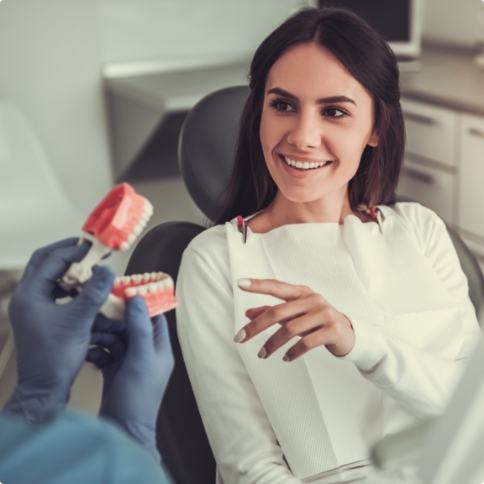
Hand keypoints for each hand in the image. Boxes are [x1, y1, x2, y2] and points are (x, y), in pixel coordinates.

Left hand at [4, 238, 113, 421]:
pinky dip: (69, 285)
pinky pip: (53, 292)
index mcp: (29, 295)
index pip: (51, 260)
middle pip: (44, 263)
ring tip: (90, 265)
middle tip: (89, 249)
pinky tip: (85, 288)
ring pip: (48, 277)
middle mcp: (26, 297)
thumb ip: (94, 292)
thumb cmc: (57, 355)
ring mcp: (31, 307)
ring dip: (68, 269)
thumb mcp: (79, 320)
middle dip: (67, 254)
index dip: (74, 251)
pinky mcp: (39, 317)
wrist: (44, 387)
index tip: (96, 247)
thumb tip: (108, 269)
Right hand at [86, 296, 173, 460]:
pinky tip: (87, 353)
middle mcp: (146, 353)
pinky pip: (105, 353)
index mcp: (159, 348)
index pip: (153, 318)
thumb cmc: (137, 395)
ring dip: (102, 335)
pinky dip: (96, 351)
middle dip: (114, 321)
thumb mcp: (141, 358)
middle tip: (96, 315)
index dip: (139, 304)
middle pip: (130, 327)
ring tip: (88, 335)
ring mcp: (129, 363)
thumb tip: (138, 297)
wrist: (123, 431)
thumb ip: (140, 328)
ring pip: (116, 339)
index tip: (121, 292)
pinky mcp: (114, 372)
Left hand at [233, 278, 354, 360]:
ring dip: (272, 344)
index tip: (240, 283)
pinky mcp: (332, 330)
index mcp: (301, 292)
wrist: (349, 334)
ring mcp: (323, 314)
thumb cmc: (317, 321)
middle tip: (240, 338)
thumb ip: (273, 312)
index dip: (258, 284)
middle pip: (278, 312)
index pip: (276, 286)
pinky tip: (286, 358)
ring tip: (262, 354)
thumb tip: (248, 314)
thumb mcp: (295, 314)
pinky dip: (293, 352)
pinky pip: (307, 342)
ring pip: (290, 329)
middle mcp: (312, 300)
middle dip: (256, 327)